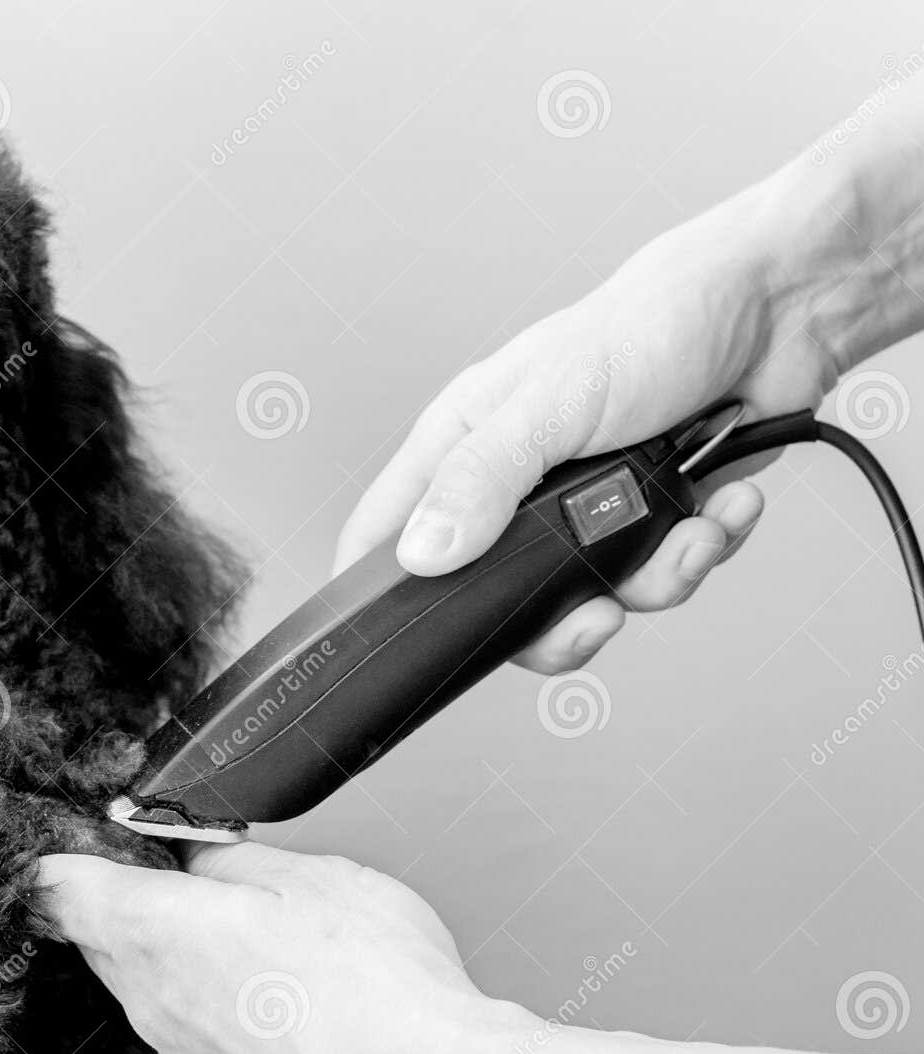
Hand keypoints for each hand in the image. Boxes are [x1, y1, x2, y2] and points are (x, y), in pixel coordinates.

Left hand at [35, 842, 533, 1053]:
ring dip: (178, 957)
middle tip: (187, 877)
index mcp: (158, 932)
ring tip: (253, 941)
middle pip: (100, 937)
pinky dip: (214, 1006)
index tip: (81, 841)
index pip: (61, 887)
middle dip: (133, 901)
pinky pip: (186, 1031)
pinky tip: (274, 997)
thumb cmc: (378, 986)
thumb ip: (226, 860)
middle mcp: (152, 1002)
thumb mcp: (307, 874)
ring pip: (146, 986)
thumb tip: (191, 853)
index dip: (66, 854)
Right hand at [334, 186, 837, 673]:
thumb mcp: (547, 405)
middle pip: (496, 595)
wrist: (778, 310)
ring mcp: (586, 504)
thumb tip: (421, 554)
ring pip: (589, 596)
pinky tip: (722, 504)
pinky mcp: (652, 515)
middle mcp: (517, 481)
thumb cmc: (651, 325)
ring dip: (655, 578)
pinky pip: (661, 575)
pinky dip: (700, 548)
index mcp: (465, 443)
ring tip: (691, 531)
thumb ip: (480, 480)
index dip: (383, 586)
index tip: (399, 636)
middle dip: (557, 619)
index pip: (389, 528)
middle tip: (596, 615)